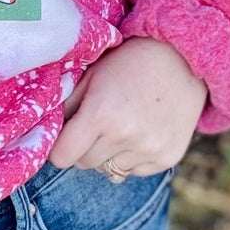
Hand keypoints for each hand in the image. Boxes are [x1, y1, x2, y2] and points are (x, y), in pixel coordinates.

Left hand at [47, 37, 207, 177]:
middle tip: (98, 124)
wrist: (183, 58)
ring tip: (124, 124)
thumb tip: (46, 136)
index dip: (59, 148)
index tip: (65, 139)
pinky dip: (132, 157)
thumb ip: (66, 107)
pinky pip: (133, 171)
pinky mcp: (167, 158)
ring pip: (109, 169)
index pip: (62, 157)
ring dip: (109, 153)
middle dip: (84, 148)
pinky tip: (142, 131)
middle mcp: (125, 136)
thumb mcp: (90, 76)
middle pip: (84, 164)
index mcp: (100, 115)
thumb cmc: (129, 63)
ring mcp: (149, 149)